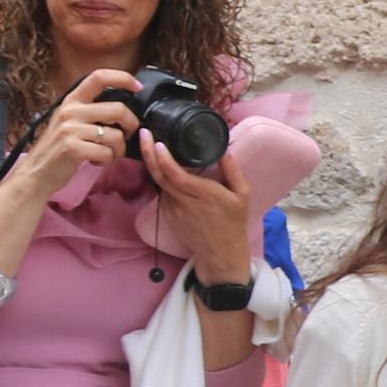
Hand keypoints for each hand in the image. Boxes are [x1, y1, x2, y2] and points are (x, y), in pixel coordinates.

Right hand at [6, 69, 145, 198]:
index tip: (137, 87)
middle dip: (131, 125)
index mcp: (71, 101)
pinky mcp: (72, 148)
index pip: (98, 77)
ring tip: (105, 154)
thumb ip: (91, 112)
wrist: (36, 172)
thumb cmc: (58, 148)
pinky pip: (106, 152)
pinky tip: (95, 161)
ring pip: (116, 136)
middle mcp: (70, 111)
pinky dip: (107, 160)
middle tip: (127, 136)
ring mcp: (70, 129)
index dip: (122, 78)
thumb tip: (123, 110)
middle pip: (118, 110)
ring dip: (118, 150)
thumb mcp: (70, 122)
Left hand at [142, 135, 259, 285]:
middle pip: (159, 176)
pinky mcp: (167, 215)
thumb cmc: (234, 223)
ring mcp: (173, 210)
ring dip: (154, 164)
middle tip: (144, 134)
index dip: (164, 159)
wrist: (220, 253)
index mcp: (205, 195)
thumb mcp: (243, 196)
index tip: (158, 142)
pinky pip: (162, 192)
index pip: (177, 176)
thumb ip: (233, 171)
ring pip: (159, 183)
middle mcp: (184, 202)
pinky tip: (164, 167)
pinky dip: (162, 178)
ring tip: (153, 144)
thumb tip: (225, 150)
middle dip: (148, 153)